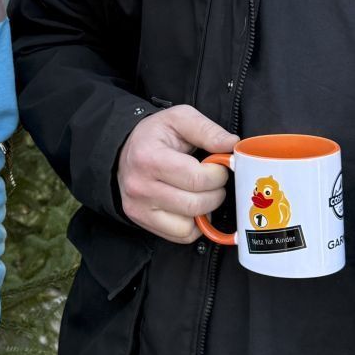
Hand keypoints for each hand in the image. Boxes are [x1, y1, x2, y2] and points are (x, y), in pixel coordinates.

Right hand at [116, 105, 235, 242]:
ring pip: (189, 225)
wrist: (123, 152)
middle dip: (216, 193)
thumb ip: (207, 130)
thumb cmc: (155, 135)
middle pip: (195, 204)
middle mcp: (140, 187)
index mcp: (148, 158)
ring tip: (201, 193)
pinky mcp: (142, 221)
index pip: (196, 179)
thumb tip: (232, 145)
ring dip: (205, 210)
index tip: (218, 167)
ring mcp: (139, 208)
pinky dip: (194, 225)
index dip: (218, 174)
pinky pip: (181, 236)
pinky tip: (191, 206)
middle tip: (214, 181)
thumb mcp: (179, 119)